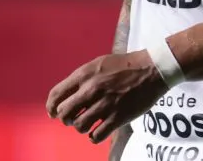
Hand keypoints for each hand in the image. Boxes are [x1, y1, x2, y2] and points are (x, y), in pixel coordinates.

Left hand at [46, 50, 168, 142]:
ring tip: (87, 124)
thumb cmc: (124, 65)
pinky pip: (96, 136)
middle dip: (65, 118)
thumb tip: (67, 95)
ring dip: (80, 127)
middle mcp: (91, 90)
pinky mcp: (117, 118)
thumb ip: (81, 78)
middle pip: (64, 113)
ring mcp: (104, 105)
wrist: (151, 69)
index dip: (51, 107)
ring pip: (79, 126)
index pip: (56, 94)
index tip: (53, 113)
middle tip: (72, 118)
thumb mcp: (98, 64)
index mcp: (84, 75)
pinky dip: (93, 137)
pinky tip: (97, 132)